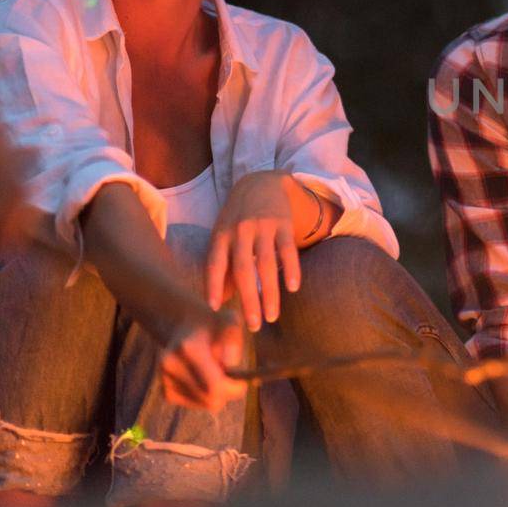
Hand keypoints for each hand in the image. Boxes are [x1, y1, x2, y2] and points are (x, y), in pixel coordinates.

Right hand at [160, 307, 246, 410]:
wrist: (184, 327)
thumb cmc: (214, 325)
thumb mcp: (230, 322)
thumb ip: (233, 341)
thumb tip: (230, 364)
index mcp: (188, 348)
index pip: (215, 386)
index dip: (233, 389)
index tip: (243, 382)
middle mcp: (171, 365)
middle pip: (210, 400)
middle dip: (227, 393)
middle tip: (234, 379)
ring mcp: (165, 380)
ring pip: (204, 404)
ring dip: (216, 393)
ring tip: (216, 373)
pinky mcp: (165, 392)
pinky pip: (195, 404)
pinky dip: (205, 396)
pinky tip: (204, 378)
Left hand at [206, 170, 302, 330]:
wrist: (261, 181)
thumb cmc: (238, 216)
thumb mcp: (224, 234)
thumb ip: (222, 264)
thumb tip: (222, 299)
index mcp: (221, 234)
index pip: (215, 263)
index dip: (214, 285)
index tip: (216, 309)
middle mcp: (241, 230)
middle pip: (243, 269)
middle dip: (248, 299)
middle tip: (253, 326)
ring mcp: (263, 226)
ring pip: (267, 264)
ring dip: (271, 292)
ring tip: (273, 316)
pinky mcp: (284, 223)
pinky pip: (288, 249)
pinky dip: (291, 269)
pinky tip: (293, 288)